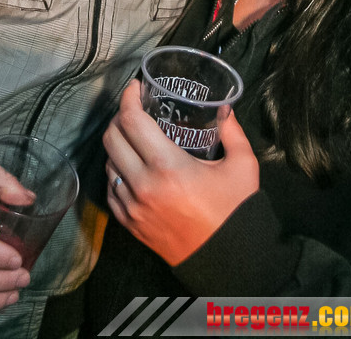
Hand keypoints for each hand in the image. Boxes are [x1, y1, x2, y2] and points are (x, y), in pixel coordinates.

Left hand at [104, 80, 258, 265]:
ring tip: (135, 137)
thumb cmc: (235, 211)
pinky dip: (116, 172)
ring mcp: (133, 208)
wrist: (229, 262)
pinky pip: (111, 190)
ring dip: (117, 145)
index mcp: (168, 167)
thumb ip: (232, 131)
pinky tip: (132, 166)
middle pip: (111, 139)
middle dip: (119, 117)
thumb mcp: (242, 165)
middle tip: (135, 110)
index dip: (128, 98)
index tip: (135, 87)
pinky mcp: (130, 225)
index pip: (132, 122)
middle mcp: (143, 186)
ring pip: (108, 164)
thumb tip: (223, 108)